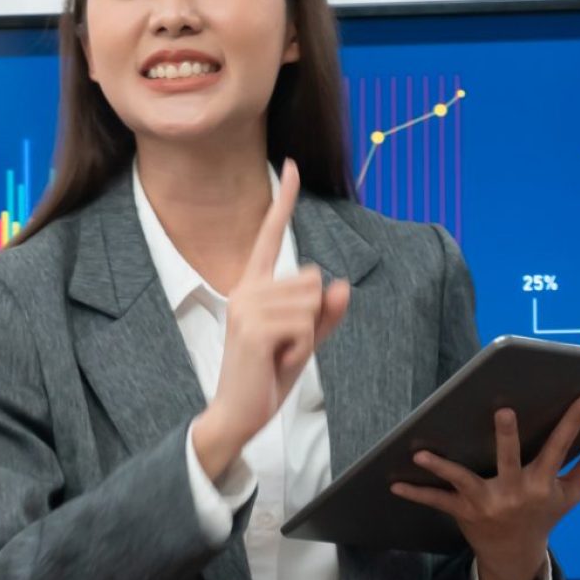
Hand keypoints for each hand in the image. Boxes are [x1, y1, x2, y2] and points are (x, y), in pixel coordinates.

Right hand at [189, 159, 349, 481]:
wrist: (237, 414)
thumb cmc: (267, 376)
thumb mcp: (304, 342)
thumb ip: (325, 315)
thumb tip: (342, 285)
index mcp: (255, 287)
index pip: (272, 235)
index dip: (282, 200)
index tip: (288, 166)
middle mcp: (247, 289)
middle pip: (315, 280)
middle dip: (314, 318)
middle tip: (283, 347)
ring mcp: (247, 306)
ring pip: (313, 303)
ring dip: (307, 337)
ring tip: (278, 355)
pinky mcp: (253, 327)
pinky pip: (305, 326)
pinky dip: (301, 349)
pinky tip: (276, 362)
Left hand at [392, 397, 579, 579]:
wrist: (516, 555)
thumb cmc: (544, 515)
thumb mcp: (571, 494)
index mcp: (542, 483)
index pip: (561, 448)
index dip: (572, 423)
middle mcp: (515, 491)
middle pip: (511, 458)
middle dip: (507, 436)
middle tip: (503, 411)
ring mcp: (488, 502)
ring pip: (463, 480)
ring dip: (442, 467)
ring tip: (422, 454)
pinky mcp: (465, 512)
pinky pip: (437, 501)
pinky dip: (417, 493)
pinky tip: (394, 484)